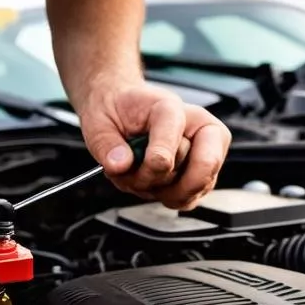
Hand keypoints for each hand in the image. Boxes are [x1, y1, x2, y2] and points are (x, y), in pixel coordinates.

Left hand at [80, 82, 230, 209]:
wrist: (122, 106)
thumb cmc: (116, 109)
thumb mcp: (98, 121)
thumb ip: (106, 144)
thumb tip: (120, 165)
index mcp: (170, 108)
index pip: (178, 144)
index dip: (153, 164)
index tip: (129, 166)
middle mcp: (196, 126)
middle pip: (201, 168)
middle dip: (161, 182)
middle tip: (135, 173)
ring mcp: (205, 149)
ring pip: (196, 187)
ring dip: (161, 192)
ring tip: (140, 174)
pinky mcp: (203, 170)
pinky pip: (192, 198)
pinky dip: (168, 199)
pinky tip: (152, 183)